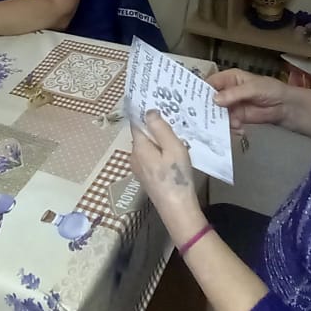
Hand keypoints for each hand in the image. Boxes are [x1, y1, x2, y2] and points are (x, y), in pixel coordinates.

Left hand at [130, 111, 204, 240]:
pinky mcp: (146, 177)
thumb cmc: (176, 177)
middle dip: (154, 126)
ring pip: (147, 146)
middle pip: (143, 134)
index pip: (137, 122)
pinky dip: (159, 152)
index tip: (156, 101)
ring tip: (176, 133)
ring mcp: (138, 168)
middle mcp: (134, 156)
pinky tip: (173, 153)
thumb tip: (149, 111)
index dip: (145, 112)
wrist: (177, 209)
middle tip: (172, 117)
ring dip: (158, 140)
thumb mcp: (173, 148)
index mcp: (139, 146)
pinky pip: (150, 157)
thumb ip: (160, 129)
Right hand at [209, 69, 288, 129]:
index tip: (194, 101)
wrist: (285, 106)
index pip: (210, 83)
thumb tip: (215, 99)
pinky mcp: (236, 117)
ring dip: (219, 120)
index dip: (201, 91)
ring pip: (217, 113)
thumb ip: (234, 94)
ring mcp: (231, 105)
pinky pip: (227, 123)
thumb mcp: (253, 88)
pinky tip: (238, 128)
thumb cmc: (270, 90)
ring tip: (223, 125)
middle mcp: (226, 91)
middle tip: (203, 118)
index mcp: (229, 78)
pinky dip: (230, 127)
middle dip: (208, 108)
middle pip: (210, 99)